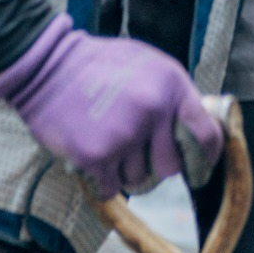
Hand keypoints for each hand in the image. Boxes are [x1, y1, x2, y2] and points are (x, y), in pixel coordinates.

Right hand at [0, 14, 223, 196]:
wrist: (47, 66)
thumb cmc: (100, 65)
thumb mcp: (149, 64)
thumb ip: (173, 96)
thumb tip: (195, 131)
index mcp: (171, 85)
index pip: (206, 134)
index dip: (206, 158)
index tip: (200, 169)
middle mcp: (153, 109)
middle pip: (171, 167)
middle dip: (156, 164)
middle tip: (138, 152)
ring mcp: (125, 134)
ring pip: (139, 179)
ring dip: (125, 170)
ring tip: (108, 143)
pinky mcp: (97, 155)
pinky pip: (112, 188)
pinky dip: (103, 181)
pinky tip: (94, 159)